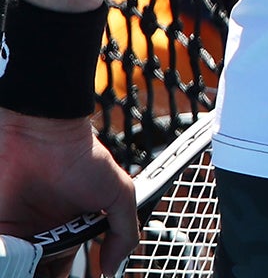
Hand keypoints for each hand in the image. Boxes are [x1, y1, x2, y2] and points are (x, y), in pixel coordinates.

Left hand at [0, 108, 136, 276]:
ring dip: (23, 271)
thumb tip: (114, 268)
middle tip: (47, 275)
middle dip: (41, 276)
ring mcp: (17, 232)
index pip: (63, 269)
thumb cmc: (84, 158)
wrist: (44, 134)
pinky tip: (16, 263)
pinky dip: (7, 263)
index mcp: (70, 231)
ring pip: (17, 266)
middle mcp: (42, 234)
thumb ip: (125, 231)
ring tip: (30, 267)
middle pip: (38, 271)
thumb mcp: (119, 193)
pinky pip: (1, 256)